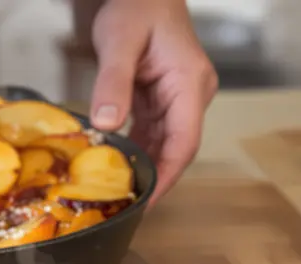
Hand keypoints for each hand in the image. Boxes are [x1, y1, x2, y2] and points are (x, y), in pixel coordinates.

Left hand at [87, 0, 217, 201]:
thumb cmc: (136, 6)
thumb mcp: (119, 43)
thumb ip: (113, 85)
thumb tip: (108, 126)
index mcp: (189, 84)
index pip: (185, 142)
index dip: (167, 176)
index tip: (147, 202)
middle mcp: (192, 93)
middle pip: (177, 148)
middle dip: (155, 178)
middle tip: (126, 207)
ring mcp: (180, 96)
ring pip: (165, 142)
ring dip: (145, 165)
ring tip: (119, 193)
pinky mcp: (165, 97)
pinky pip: (154, 130)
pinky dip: (138, 148)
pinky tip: (118, 164)